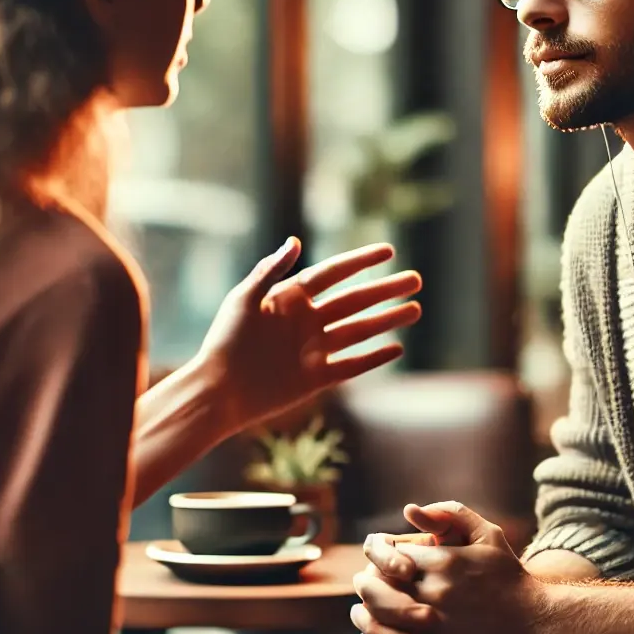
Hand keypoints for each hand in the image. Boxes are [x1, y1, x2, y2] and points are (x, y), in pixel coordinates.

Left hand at [196, 237, 421, 434]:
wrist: (216, 392)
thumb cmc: (224, 341)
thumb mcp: (243, 300)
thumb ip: (270, 271)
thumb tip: (295, 241)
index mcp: (290, 298)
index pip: (334, 273)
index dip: (361, 261)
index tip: (389, 250)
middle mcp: (307, 321)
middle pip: (355, 300)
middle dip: (386, 290)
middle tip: (416, 280)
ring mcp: (313, 350)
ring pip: (359, 331)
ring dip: (388, 320)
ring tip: (416, 309)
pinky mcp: (315, 378)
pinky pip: (351, 365)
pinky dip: (373, 357)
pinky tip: (397, 348)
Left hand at [351, 502, 549, 633]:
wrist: (535, 622)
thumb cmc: (509, 575)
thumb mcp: (487, 533)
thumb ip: (450, 514)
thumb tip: (409, 510)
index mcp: (445, 562)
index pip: (391, 556)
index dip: (379, 555)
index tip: (378, 558)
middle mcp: (437, 594)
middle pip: (379, 589)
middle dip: (365, 585)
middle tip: (361, 583)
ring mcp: (438, 628)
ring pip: (382, 625)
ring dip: (366, 619)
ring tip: (361, 613)